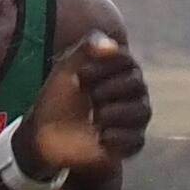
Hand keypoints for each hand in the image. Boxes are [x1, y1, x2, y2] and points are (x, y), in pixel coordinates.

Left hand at [20, 30, 149, 180]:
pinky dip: (119, 137)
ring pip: (141, 112)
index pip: (126, 60)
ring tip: (95, 119)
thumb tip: (111, 45)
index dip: (104, 66)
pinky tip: (102, 136)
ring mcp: (132, 119)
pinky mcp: (128, 143)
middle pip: (137, 84)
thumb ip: (87, 47)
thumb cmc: (60, 97)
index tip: (80, 75)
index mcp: (119, 70)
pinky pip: (137, 140)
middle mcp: (132, 93)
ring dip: (116, 113)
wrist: (48, 133)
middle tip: (90, 97)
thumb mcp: (67, 66)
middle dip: (110, 89)